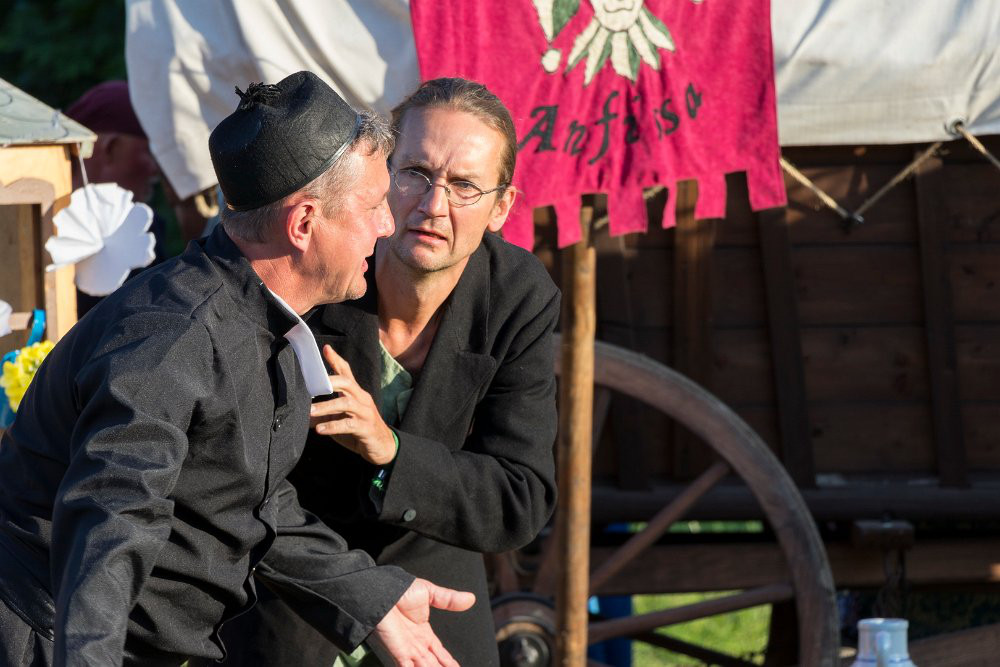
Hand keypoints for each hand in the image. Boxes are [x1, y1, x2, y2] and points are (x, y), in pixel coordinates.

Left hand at [310, 344, 396, 464]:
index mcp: (356, 393)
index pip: (346, 372)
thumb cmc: (359, 429)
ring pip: (346, 403)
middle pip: (347, 383)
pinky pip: (348, 425)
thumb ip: (325, 414)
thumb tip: (303, 414)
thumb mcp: (341, 418)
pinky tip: (320, 429)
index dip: (336, 360)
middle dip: (330, 382)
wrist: (382, 446)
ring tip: (310, 412)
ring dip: (326, 406)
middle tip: (312, 387)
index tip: (325, 349)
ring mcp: (365, 413)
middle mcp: (362, 399)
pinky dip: (332, 426)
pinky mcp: (366, 428)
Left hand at [371, 578, 474, 666]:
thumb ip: (449, 600)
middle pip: (433, 663)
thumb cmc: (400, 590)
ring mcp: (407, 649)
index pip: (439, 651)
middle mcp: (416, 643)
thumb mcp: (430, 593)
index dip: (448, 661)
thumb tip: (470, 599)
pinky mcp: (399, 653)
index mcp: (423, 631)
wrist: (383, 592)